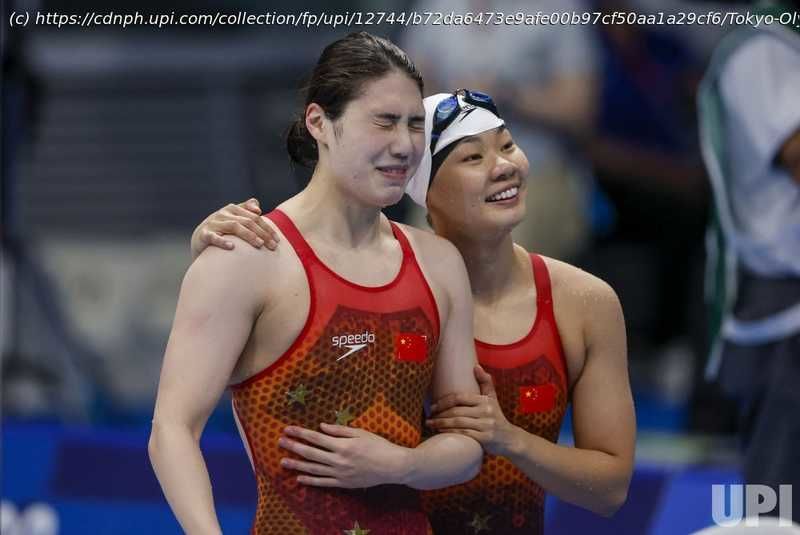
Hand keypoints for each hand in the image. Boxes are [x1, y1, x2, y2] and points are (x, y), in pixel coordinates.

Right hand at [190, 198, 278, 258]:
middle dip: (262, 234)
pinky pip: (214, 237)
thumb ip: (246, 210)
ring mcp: (213, 223)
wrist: (199, 239)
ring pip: (234, 227)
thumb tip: (258, 208)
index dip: (267, 228)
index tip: (277, 240)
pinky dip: (222, 241)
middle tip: (272, 246)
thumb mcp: (234, 218)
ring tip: (259, 245)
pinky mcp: (204, 234)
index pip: (255, 217)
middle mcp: (223, 213)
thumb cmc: (222, 229)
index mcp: (233, 209)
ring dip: (249, 236)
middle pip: (248, 222)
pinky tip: (232, 247)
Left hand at [278, 423, 409, 487]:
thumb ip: (339, 430)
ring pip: (313, 469)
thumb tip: (321, 427)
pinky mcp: (343, 483)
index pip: (315, 437)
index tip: (288, 429)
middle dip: (293, 446)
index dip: (300, 433)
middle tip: (279, 441)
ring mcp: (340, 473)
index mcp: (342, 444)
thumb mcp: (361, 433)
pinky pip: (323, 483)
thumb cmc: (379, 446)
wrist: (392, 466)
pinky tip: (299, 478)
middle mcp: (338, 459)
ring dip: (297, 465)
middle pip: (310, 452)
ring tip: (283, 461)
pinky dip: (310, 481)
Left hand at [427, 365, 517, 455]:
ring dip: (441, 423)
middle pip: (457, 411)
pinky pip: (463, 433)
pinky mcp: (485, 438)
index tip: (433, 405)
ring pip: (458, 422)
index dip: (444, 401)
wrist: (510, 439)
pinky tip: (440, 431)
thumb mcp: (492, 399)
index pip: (460, 397)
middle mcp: (486, 412)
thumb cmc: (496, 416)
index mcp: (485, 401)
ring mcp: (486, 426)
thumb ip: (485, 382)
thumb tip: (476, 366)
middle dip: (440, 413)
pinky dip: (449, 432)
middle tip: (428, 415)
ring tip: (430, 423)